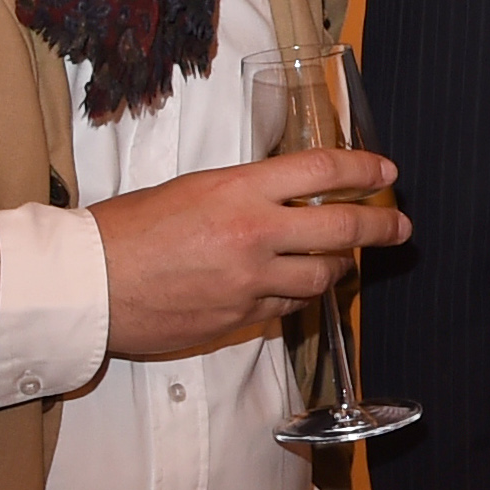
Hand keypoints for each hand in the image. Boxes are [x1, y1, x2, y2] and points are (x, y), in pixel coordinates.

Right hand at [94, 150, 411, 360]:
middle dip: (381, 226)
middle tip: (399, 227)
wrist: (89, 284)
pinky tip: (292, 288)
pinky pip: (286, 308)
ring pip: (322, 277)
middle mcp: (255, 234)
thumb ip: (245, 192)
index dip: (363, 170)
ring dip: (337, 267)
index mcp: (240, 190)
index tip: (385, 173)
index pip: (323, 170)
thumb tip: (288, 194)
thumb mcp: (192, 188)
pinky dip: (296, 297)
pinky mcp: (240, 319)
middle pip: (342, 229)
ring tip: (342, 262)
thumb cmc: (127, 228)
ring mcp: (251, 282)